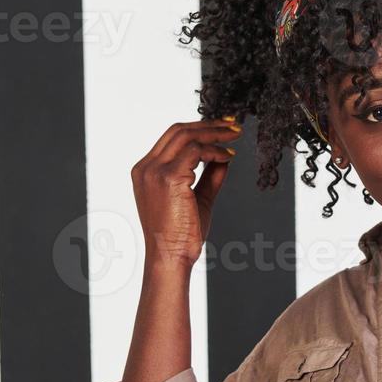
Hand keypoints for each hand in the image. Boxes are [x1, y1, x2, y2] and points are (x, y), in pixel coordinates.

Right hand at [131, 117, 240, 268]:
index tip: (222, 128)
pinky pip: (195, 152)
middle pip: (178, 131)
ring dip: (214, 133)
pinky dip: (215, 150)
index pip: (172, 138)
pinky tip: (228, 156)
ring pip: (186, 136)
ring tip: (235, 136)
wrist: (171, 257)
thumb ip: (209, 177)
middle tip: (233, 125)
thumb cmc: (182, 235)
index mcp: (146, 171)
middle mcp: (145, 168)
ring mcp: (154, 172)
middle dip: (209, 125)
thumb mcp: (198, 199)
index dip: (198, 128)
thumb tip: (224, 158)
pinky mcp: (168, 178)